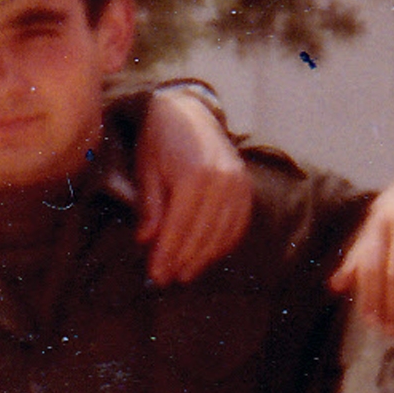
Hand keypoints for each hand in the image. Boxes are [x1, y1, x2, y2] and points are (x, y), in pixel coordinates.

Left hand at [135, 88, 250, 283]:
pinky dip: (223, 243)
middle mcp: (221, 180)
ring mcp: (238, 184)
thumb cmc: (160, 142)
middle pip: (202, 233)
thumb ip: (151, 207)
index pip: (179, 226)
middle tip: (165, 279)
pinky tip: (207, 256)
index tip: (156, 274)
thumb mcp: (147, 171)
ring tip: (184, 274)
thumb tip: (147, 241)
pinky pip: (237, 223)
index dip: (167, 253)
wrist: (189, 112)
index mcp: (193, 175)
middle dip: (182, 260)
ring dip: (203, 257)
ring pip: (221, 232)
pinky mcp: (246, 187)